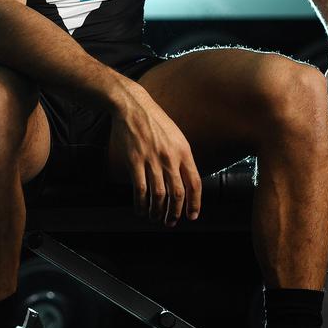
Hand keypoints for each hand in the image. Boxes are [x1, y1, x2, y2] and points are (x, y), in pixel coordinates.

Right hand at [109, 83, 201, 226]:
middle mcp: (170, 157)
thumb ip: (181, 157)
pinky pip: (140, 189)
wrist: (133, 106)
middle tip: (171, 222)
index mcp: (184, 151)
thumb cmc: (155, 121)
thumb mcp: (176, 136)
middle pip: (178, 193)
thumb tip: (185, 179)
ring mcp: (152, 160)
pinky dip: (141, 204)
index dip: (195, 203)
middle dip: (175, 212)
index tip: (192, 215)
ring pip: (159, 195)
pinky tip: (141, 210)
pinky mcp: (135, 161)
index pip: (195, 183)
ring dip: (158, 211)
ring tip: (155, 218)